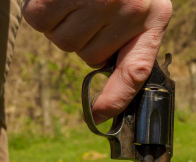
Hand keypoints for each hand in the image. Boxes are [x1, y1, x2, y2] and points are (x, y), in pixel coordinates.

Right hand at [23, 0, 171, 122]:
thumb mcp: (142, 6)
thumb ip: (132, 43)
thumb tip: (109, 102)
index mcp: (155, 16)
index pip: (137, 68)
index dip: (119, 96)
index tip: (102, 116)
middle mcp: (130, 10)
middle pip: (88, 56)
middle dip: (83, 39)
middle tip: (88, 9)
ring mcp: (99, 0)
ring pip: (64, 42)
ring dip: (61, 25)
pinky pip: (40, 22)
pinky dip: (41, 12)